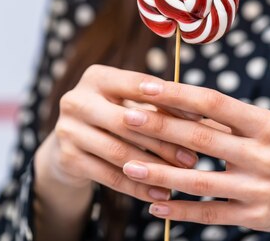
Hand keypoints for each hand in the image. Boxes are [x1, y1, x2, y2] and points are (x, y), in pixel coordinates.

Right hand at [35, 64, 199, 204]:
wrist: (72, 143)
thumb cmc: (115, 117)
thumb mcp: (131, 104)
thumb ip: (161, 106)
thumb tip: (202, 114)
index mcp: (96, 77)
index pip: (136, 85)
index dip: (170, 100)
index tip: (200, 117)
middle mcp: (76, 99)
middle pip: (127, 121)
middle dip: (164, 141)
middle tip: (194, 158)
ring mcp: (67, 129)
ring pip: (119, 152)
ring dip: (154, 168)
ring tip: (181, 177)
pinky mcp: (67, 158)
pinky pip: (109, 176)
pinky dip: (138, 187)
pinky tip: (160, 193)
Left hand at [93, 67, 269, 239]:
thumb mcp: (267, 127)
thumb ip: (227, 120)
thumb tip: (176, 103)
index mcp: (266, 124)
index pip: (214, 103)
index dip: (177, 94)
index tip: (146, 86)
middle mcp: (264, 155)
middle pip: (201, 139)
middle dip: (160, 128)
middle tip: (126, 118)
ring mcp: (260, 189)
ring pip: (199, 182)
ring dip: (160, 175)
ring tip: (128, 167)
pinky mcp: (255, 217)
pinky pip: (210, 214)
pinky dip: (180, 211)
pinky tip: (155, 206)